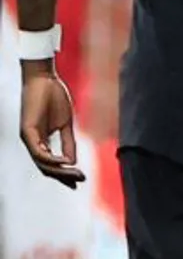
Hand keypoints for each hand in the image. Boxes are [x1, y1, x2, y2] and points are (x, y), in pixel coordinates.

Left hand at [18, 61, 84, 187]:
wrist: (44, 78)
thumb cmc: (54, 97)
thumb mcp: (65, 124)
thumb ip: (69, 142)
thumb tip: (72, 161)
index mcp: (41, 141)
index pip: (52, 163)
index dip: (65, 173)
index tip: (80, 179)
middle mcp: (33, 142)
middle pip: (47, 167)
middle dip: (64, 176)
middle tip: (80, 181)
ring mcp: (28, 138)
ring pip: (42, 163)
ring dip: (59, 170)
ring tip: (76, 174)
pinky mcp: (27, 132)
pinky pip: (38, 152)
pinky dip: (52, 159)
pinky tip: (65, 161)